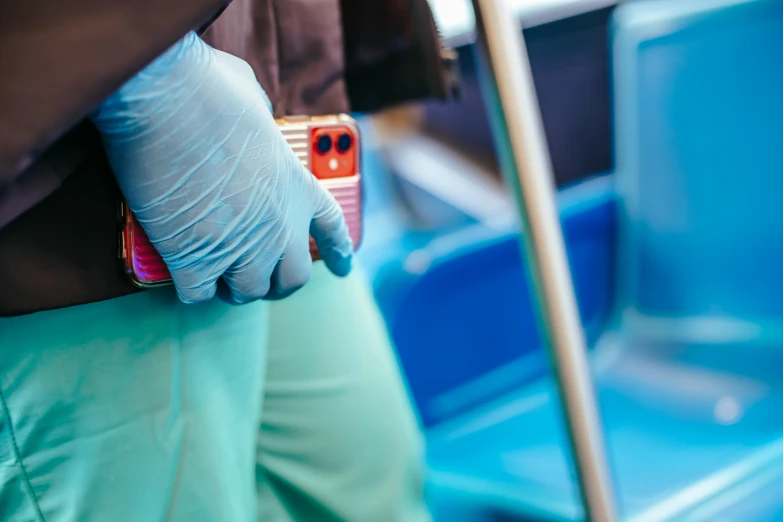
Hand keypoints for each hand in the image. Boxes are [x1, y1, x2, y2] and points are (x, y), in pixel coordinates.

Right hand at [91, 32, 352, 303]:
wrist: (167, 102)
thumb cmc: (207, 89)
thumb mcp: (253, 96)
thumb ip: (261, 116)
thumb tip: (250, 113)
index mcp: (298, 185)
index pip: (331, 228)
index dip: (338, 252)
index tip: (343, 269)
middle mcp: (280, 224)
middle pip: (293, 277)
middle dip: (277, 282)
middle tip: (259, 278)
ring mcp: (241, 247)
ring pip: (248, 292)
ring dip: (234, 288)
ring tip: (219, 279)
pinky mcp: (196, 260)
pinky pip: (200, 295)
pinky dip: (193, 288)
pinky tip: (184, 275)